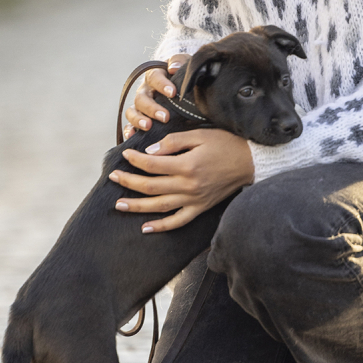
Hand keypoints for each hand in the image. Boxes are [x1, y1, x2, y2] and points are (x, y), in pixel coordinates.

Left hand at [110, 128, 254, 231]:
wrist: (250, 162)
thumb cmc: (225, 144)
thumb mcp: (200, 135)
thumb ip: (173, 142)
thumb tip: (150, 152)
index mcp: (187, 165)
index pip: (152, 164)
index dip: (135, 159)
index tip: (125, 154)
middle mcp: (188, 185)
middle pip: (151, 186)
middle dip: (128, 182)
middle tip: (113, 177)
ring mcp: (194, 200)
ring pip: (159, 206)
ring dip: (137, 206)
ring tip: (119, 204)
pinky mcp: (200, 208)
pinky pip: (177, 221)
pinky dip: (160, 226)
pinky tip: (145, 227)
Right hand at [123, 53, 190, 139]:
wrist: (180, 85)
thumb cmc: (182, 75)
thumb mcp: (184, 65)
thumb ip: (180, 61)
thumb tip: (173, 67)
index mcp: (155, 75)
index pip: (155, 77)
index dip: (162, 85)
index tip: (173, 92)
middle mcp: (145, 90)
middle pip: (141, 98)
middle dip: (152, 108)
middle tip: (165, 117)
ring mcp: (140, 105)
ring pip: (132, 111)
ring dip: (138, 119)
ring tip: (148, 126)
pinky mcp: (139, 118)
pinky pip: (129, 125)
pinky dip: (129, 130)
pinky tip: (133, 136)